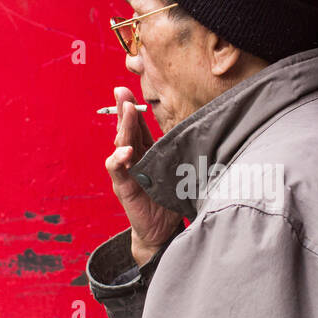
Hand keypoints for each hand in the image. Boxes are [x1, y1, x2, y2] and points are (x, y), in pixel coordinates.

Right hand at [105, 86, 182, 266]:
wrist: (162, 229)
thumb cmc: (169, 198)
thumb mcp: (178, 169)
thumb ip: (180, 151)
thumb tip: (201, 128)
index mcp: (145, 151)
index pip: (136, 125)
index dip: (131, 107)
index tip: (128, 88)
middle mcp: (132, 158)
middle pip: (125, 130)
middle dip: (122, 110)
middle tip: (122, 93)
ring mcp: (125, 172)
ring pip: (119, 144)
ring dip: (122, 128)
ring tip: (125, 112)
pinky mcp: (123, 187)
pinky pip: (116, 170)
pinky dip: (118, 159)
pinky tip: (125, 152)